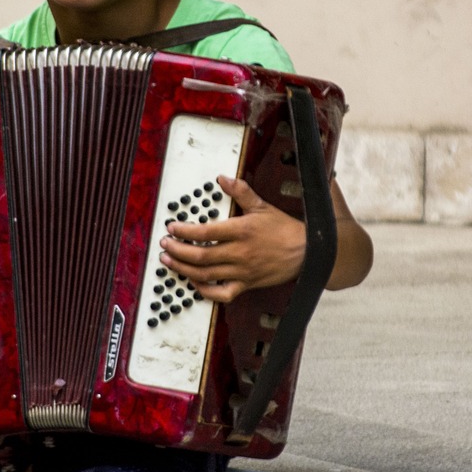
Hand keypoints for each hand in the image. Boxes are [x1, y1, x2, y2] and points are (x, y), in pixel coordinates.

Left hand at [158, 175, 304, 303]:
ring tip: (169, 261)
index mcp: (241, 231)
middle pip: (200, 256)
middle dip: (177, 251)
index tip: (171, 227)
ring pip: (205, 274)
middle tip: (165, 244)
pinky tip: (194, 282)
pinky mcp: (246, 285)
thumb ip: (240, 192)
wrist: (307, 253)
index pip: (205, 233)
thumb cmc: (284, 230)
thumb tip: (223, 178)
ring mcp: (241, 272)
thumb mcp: (262, 206)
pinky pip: (221, 293)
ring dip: (183, 269)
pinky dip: (204, 290)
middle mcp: (239, 253)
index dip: (184, 231)